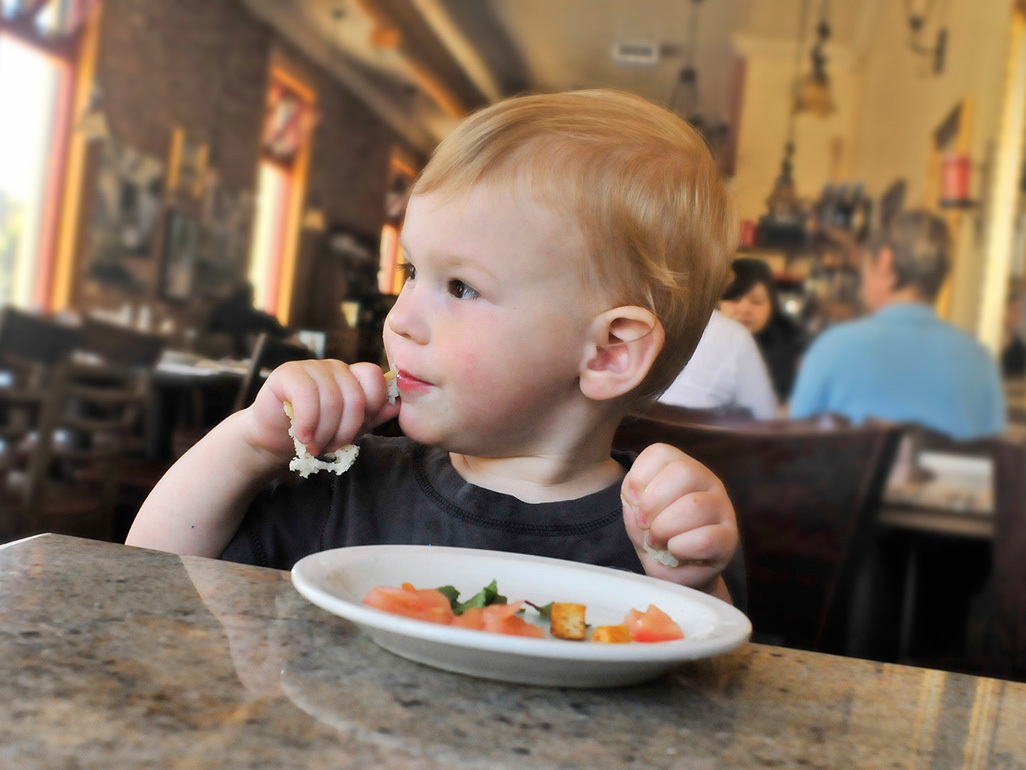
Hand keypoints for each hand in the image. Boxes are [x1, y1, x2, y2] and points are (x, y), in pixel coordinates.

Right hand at [241, 360, 399, 463]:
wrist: (275, 440)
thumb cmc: (316, 433)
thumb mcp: (350, 429)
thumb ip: (374, 416)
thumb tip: (398, 404)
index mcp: (353, 377)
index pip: (375, 379)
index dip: (370, 409)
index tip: (356, 432)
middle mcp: (335, 368)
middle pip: (355, 396)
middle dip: (345, 431)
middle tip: (330, 447)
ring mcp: (311, 367)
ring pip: (332, 400)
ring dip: (324, 432)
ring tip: (314, 446)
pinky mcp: (288, 373)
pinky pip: (307, 395)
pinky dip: (307, 422)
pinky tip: (302, 436)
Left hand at [621, 443, 737, 594]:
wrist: (674, 569)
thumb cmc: (656, 534)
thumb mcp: (636, 514)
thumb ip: (632, 502)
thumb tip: (637, 500)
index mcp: (680, 466)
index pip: (660, 453)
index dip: (639, 478)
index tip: (632, 501)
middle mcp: (706, 480)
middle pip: (683, 472)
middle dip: (653, 502)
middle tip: (644, 523)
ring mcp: (722, 507)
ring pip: (695, 505)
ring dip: (665, 527)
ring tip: (656, 540)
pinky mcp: (729, 537)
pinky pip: (707, 538)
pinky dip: (681, 548)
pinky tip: (675, 551)